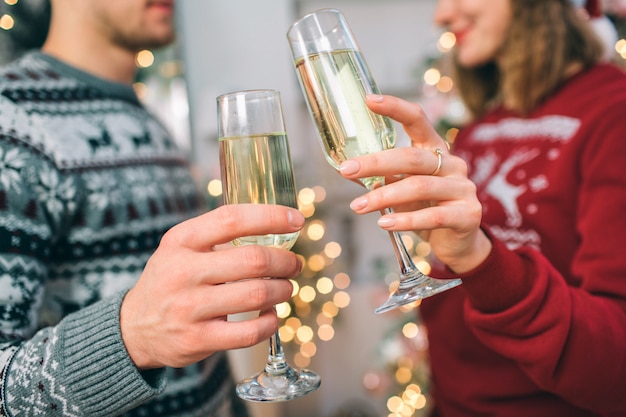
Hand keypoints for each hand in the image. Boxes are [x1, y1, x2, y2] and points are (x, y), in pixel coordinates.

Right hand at [120, 204, 303, 368]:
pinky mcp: (197, 339)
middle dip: (285, 261)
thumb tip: (275, 227)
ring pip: (256, 295)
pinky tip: (271, 315)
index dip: (271, 217)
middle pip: (253, 260)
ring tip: (285, 288)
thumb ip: (219, 235)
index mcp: (181, 240)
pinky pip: (249, 332)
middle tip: (294, 264)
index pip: (232, 219)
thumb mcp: (181, 248)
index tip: (296, 220)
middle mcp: (183, 271)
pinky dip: (270, 322)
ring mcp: (189, 308)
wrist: (134, 327)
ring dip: (283, 290)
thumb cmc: (171, 279)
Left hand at [338, 94, 490, 273]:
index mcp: (435, 150)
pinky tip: (384, 223)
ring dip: (383, 196)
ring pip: (419, 187)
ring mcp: (463, 188)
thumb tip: (347, 171)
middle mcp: (452, 164)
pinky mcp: (468, 214)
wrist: (457, 242)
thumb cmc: (425, 209)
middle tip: (346, 170)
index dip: (395, 108)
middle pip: (412, 157)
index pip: (418, 120)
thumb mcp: (401, 191)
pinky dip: (406, 220)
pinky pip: (433, 215)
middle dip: (376, 163)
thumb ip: (381, 180)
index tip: (368, 100)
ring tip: (358, 206)